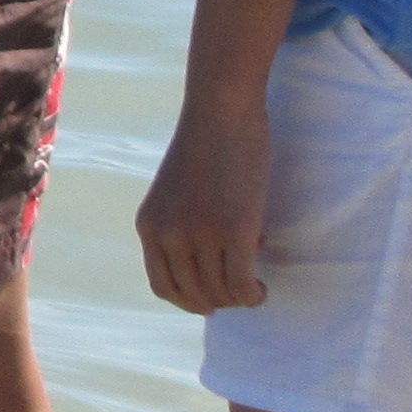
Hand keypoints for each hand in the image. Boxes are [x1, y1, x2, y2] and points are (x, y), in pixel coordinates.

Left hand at [135, 102, 271, 314]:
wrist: (221, 110)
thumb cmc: (207, 145)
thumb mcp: (178, 191)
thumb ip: (183, 225)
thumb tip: (212, 266)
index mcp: (150, 226)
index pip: (163, 286)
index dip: (189, 300)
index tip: (211, 300)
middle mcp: (168, 235)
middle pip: (194, 295)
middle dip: (220, 300)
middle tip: (241, 288)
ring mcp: (199, 234)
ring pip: (220, 293)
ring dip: (240, 298)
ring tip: (254, 287)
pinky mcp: (233, 230)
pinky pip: (241, 284)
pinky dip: (253, 295)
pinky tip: (261, 288)